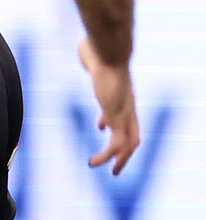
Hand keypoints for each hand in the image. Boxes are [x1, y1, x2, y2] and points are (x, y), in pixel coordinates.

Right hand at [79, 38, 139, 174]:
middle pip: (133, 134)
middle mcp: (125, 105)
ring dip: (121, 160)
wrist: (107, 50)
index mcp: (120, 94)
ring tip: (110, 172)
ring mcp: (123, 112)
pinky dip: (106, 157)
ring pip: (129, 143)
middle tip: (115, 166)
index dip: (112, 124)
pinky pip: (115, 144)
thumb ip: (90, 56)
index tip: (99, 127)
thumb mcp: (93, 55)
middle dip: (126, 152)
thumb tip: (85, 47)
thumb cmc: (98, 47)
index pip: (123, 115)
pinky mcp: (117, 117)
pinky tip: (94, 162)